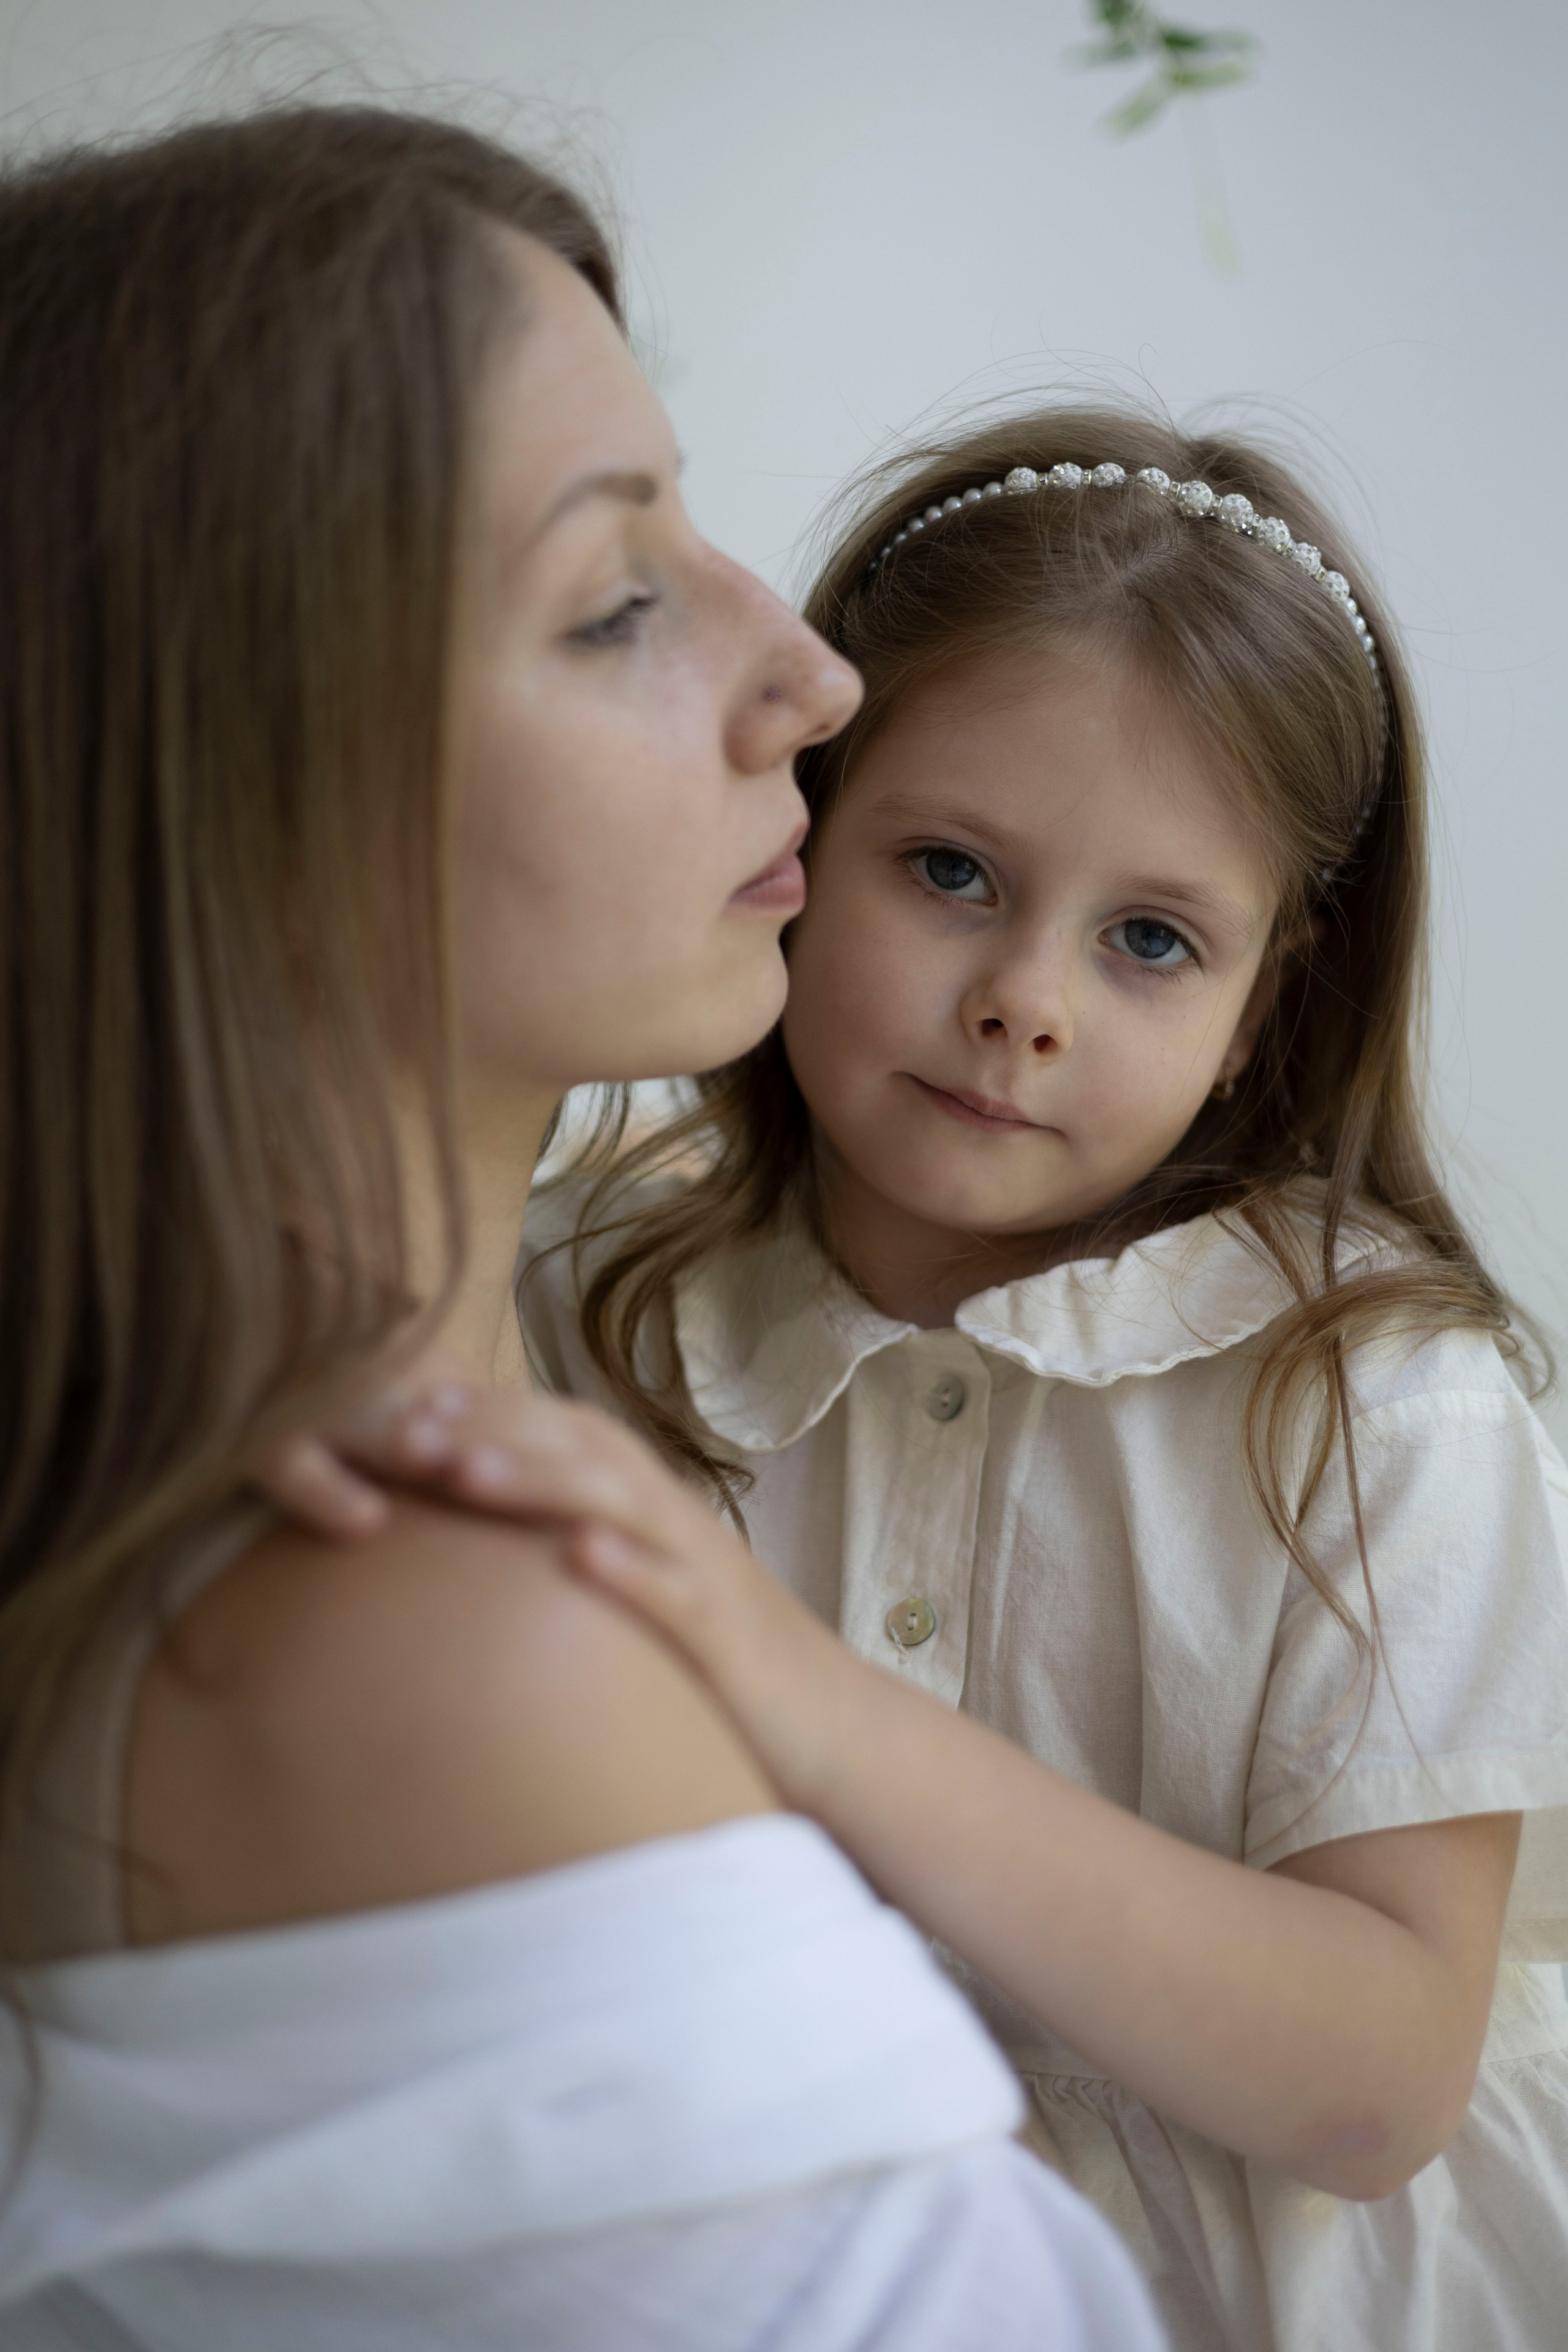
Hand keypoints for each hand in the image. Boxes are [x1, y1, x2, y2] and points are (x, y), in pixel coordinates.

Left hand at [252, 1377, 858, 1806]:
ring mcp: (707, 1576)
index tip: (409, 1402)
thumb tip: (499, 1540)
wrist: (836, 1730)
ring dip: (542, 1483)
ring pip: (621, 1506)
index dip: (492, 1409)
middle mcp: (678, 1524)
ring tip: (466, 1474)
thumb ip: (587, 1551)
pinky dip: (631, 1573)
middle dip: (494, 1431)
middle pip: (583, 1451)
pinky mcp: (729, 1642)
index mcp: (653, 1508)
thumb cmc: (723, 1666)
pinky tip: (579, 1559)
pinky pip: (679, 1599)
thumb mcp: (648, 1592)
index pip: (567, 1432)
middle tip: (405, 1429)